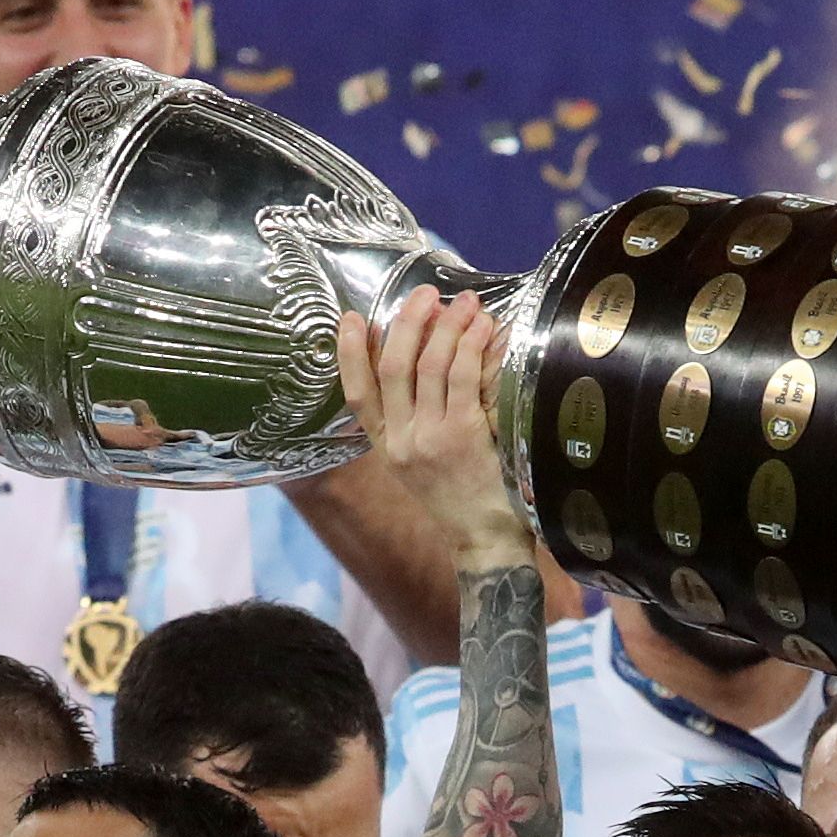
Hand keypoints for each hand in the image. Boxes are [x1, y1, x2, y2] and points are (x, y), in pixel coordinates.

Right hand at [335, 289, 523, 560]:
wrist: (486, 542)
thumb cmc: (463, 499)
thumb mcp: (423, 465)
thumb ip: (415, 423)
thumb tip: (426, 360)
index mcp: (386, 448)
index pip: (357, 395)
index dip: (350, 354)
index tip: (353, 319)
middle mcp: (402, 442)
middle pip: (393, 368)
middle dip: (407, 322)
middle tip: (426, 294)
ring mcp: (430, 438)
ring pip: (429, 365)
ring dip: (446, 325)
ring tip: (464, 302)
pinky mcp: (463, 436)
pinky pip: (461, 377)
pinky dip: (471, 345)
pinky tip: (483, 328)